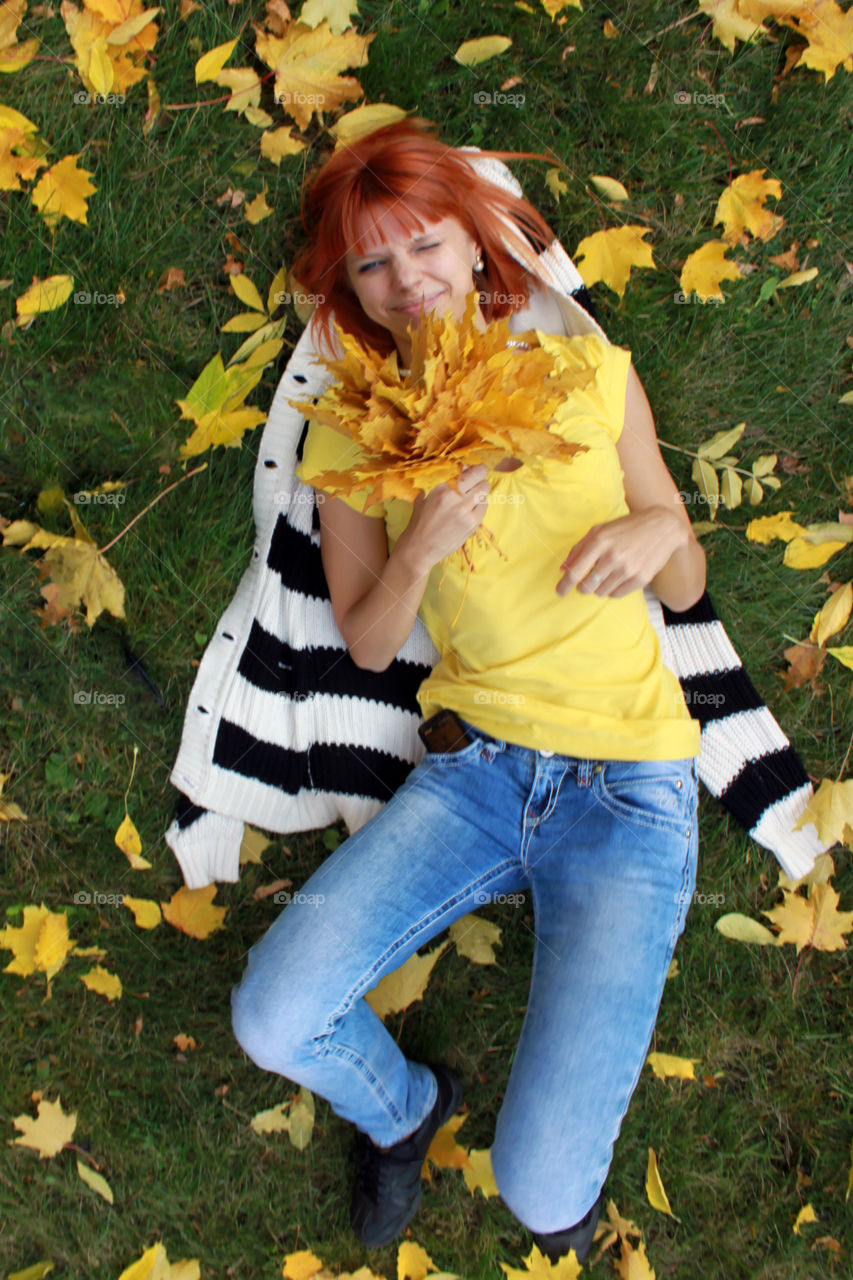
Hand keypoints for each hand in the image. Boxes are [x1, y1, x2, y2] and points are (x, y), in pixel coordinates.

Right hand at [401, 465, 490, 572]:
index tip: (471, 472)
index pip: (466, 469)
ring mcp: (465, 509)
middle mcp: (454, 496)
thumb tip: (455, 475)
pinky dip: (480, 505)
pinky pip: (484, 505)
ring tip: (472, 499)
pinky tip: (472, 509)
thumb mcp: (424, 499)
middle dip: (479, 477)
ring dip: (480, 492)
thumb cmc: (420, 523)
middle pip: (480, 476)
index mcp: (441, 488)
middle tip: (475, 483)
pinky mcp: (472, 523)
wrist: (419, 548)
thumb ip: (440, 486)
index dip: (472, 468)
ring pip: (484, 490)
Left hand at [556, 507, 688, 597]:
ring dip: (598, 587)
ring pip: (600, 592)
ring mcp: (628, 569)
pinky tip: (617, 578)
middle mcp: (613, 556)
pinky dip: (612, 589)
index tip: (559, 591)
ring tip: (606, 575)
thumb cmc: (627, 527)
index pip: (575, 572)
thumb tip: (562, 569)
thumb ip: (579, 548)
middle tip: (585, 583)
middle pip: (586, 586)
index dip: (564, 585)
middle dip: (582, 587)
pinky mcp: (641, 578)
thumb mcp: (600, 530)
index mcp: (600, 542)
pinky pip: (617, 594)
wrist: (663, 527)